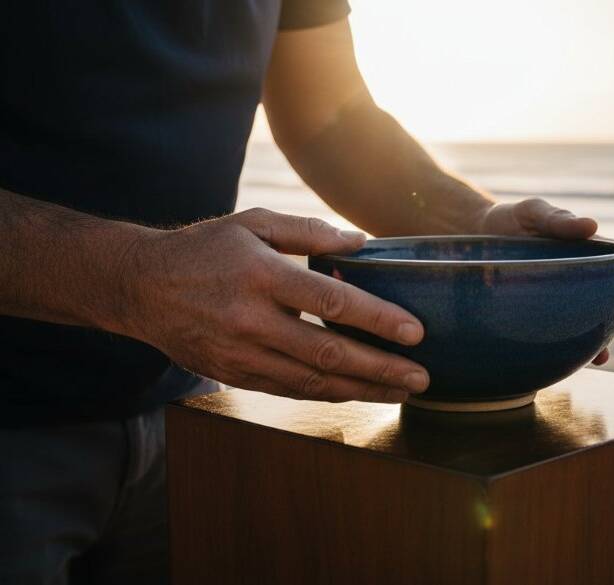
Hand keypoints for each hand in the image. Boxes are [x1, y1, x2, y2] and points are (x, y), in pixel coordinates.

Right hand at [122, 208, 429, 402]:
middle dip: (381, 369)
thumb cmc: (205, 248)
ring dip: (361, 390)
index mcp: (261, 275)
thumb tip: (360, 243)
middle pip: (327, 352)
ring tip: (401, 392)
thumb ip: (308, 232)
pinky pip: (289, 390)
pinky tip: (357, 393)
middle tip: (421, 378)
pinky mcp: (232, 374)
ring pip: (311, 381)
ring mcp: (239, 353)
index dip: (377, 319)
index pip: (330, 302)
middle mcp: (250, 319)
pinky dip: (327, 394)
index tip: (416, 332)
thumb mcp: (253, 223)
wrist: (141, 286)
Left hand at [475, 198, 613, 364]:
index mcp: (585, 250)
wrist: (476, 237)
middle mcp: (579, 278)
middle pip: (611, 300)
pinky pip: (558, 335)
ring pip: (589, 323)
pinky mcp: (540, 316)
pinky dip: (568, 350)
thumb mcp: (534, 213)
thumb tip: (592, 226)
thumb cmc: (512, 220)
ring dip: (599, 342)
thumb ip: (559, 220)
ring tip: (602, 357)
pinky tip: (569, 363)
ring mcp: (561, 299)